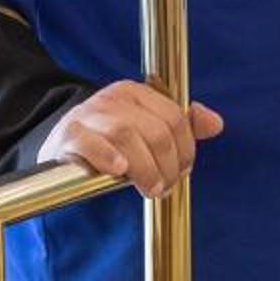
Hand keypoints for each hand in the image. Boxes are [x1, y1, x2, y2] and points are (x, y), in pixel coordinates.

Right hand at [41, 82, 223, 198]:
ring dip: (145, 168)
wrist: (63, 144)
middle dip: (168, 165)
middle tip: (165, 186)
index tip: (183, 171)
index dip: (186, 149)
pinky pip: (90, 142)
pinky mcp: (69, 134)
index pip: (175, 117)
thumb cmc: (111, 140)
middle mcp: (113, 98)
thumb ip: (182, 126)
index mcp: (136, 93)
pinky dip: (108, 156)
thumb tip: (216, 123)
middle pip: (156, 131)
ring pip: (127, 135)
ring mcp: (89, 114)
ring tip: (150, 188)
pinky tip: (119, 170)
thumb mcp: (147, 128)